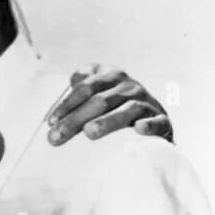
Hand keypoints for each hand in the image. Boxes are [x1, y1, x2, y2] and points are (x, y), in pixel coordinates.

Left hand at [47, 64, 171, 144]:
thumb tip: (69, 84)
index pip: (86, 87)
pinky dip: (149, 125)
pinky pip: (157, 122)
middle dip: (75, 120)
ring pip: (127, 110)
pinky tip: (139, 129)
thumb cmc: (115, 108)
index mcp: (111, 76)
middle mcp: (130, 86)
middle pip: (100, 101)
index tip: (51, 122)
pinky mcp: (163, 121)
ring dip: (107, 121)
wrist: (153, 122)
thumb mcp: (97, 94)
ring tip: (89, 132)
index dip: (67, 104)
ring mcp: (148, 102)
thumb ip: (80, 91)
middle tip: (56, 138)